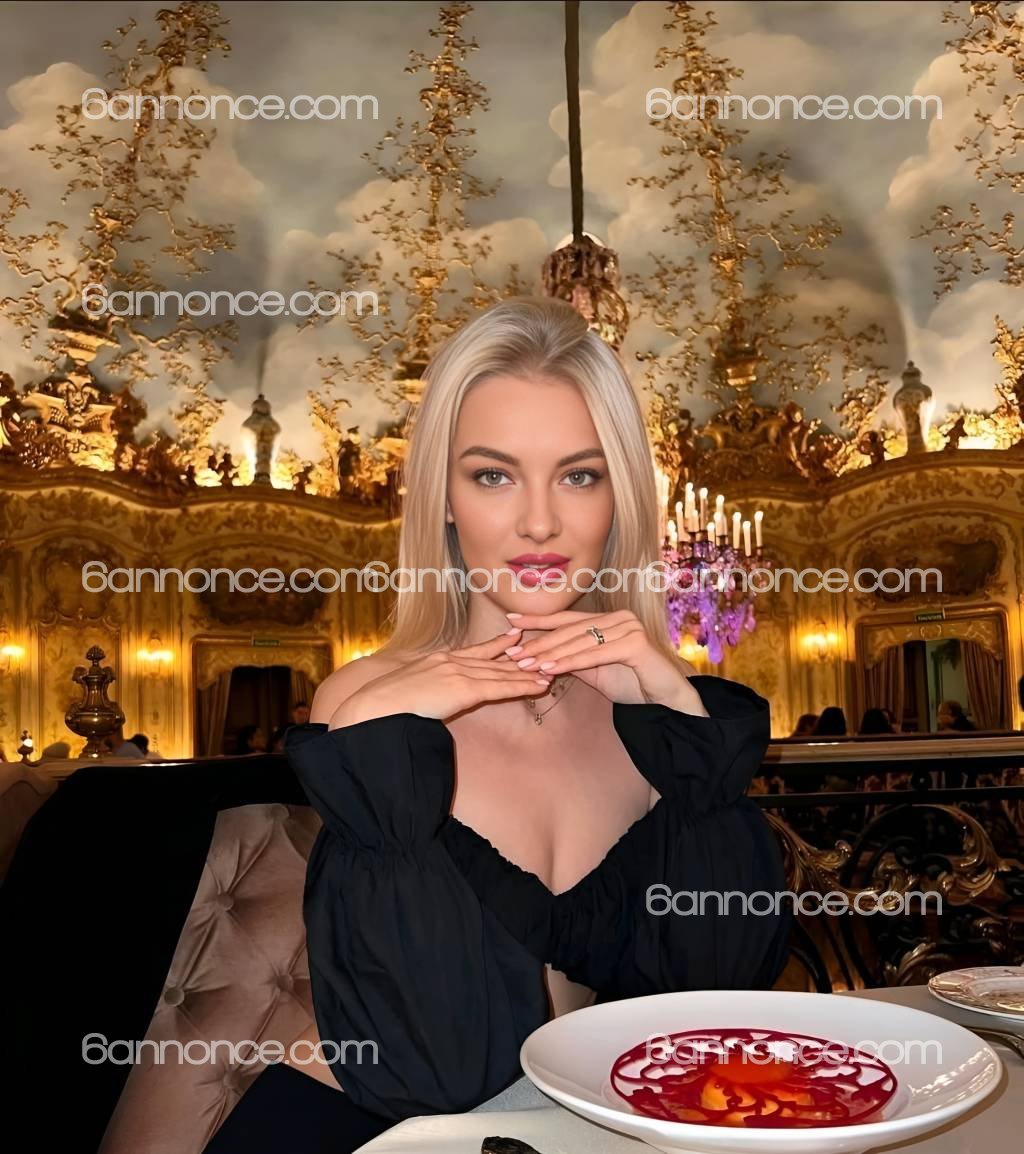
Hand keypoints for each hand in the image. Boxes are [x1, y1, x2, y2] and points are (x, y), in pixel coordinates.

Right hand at [330, 628, 550, 726]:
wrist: (375, 707)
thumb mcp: (406, 688)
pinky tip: (539, 686)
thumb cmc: (383, 705)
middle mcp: (450, 661)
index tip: (514, 637)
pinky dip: (522, 686)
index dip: (497, 645)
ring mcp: (458, 672)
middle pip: (493, 659)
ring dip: (527, 673)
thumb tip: (428, 698)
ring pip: (501, 672)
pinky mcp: (463, 688)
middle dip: (520, 658)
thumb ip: (424, 688)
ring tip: (550, 671)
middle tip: (543, 652)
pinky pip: (500, 687)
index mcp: (437, 660)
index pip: (474, 652)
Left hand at [501, 609, 707, 713]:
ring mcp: (629, 628)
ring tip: (525, 663)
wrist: (668, 703)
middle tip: (512, 652)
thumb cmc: (633, 685)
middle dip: (539, 642)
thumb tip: (540, 655)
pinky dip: (570, 663)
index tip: (510, 622)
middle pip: (571, 630)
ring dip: (550, 654)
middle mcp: (620, 618)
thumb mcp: (595, 669)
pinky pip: (595, 654)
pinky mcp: (636, 644)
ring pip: (580, 641)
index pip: (568, 619)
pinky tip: (549, 670)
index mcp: (610, 619)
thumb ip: (573, 658)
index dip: (538, 621)